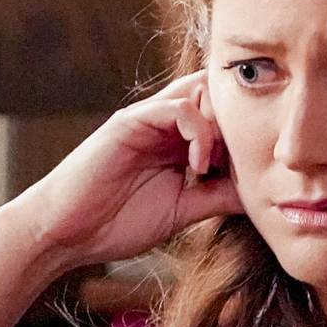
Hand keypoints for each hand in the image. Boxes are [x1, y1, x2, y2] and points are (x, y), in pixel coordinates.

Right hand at [6, 70, 242, 269]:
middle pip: (217, 93)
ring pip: (201, 92)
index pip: (222, 113)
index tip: (255, 170)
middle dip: (238, 121)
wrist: (66, 234)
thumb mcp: (184, 210)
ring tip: (217, 165)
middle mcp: (163, 122)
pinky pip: (176, 107)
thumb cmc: (116, 223)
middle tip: (242, 161)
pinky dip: (198, 131)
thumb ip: (218, 195)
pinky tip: (198, 165)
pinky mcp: (129, 122)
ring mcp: (146, 119)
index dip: (245, 133)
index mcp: (176, 140)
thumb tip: (260, 193)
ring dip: (221, 125)